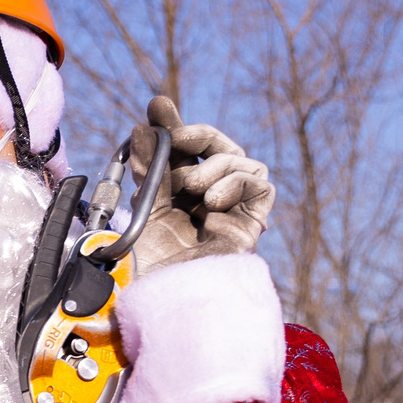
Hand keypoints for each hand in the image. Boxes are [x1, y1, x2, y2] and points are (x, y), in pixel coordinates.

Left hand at [126, 94, 273, 274]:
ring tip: (190, 189)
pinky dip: (236, 183)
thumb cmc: (158, 261)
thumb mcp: (146, 208)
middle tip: (178, 136)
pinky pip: (260, 184)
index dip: (175, 126)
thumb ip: (148, 170)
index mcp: (183, 193)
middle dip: (197, 134)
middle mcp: (211, 197)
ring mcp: (234, 209)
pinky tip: (213, 200)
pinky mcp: (253, 222)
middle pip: (219, 147)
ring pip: (240, 161)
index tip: (157, 107)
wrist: (175, 295)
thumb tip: (142, 129)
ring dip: (213, 166)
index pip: (186, 151)